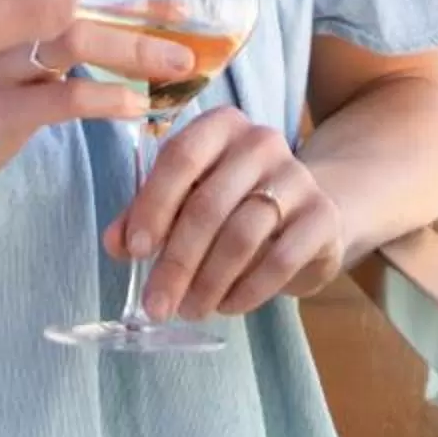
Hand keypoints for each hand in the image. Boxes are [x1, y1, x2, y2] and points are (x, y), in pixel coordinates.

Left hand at [106, 107, 346, 323]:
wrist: (310, 211)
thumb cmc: (234, 202)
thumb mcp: (187, 199)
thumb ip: (148, 215)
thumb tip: (115, 243)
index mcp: (221, 126)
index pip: (180, 157)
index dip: (153, 205)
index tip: (135, 251)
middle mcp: (261, 141)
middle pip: (208, 204)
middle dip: (177, 261)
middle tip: (157, 304)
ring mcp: (297, 176)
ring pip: (241, 235)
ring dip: (209, 282)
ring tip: (190, 310)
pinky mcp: (323, 215)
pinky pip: (279, 258)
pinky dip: (247, 290)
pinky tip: (228, 306)